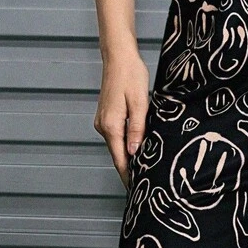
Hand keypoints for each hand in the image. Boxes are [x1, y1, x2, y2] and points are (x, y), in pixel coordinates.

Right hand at [93, 47, 150, 189]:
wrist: (118, 56)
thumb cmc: (131, 75)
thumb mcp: (140, 103)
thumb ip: (137, 129)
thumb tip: (134, 152)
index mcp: (111, 126)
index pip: (120, 160)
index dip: (128, 176)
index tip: (136, 191)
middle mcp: (103, 126)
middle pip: (117, 156)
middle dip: (129, 171)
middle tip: (144, 185)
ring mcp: (103, 122)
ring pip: (117, 147)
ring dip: (128, 158)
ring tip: (143, 171)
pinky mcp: (106, 117)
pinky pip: (116, 137)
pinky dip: (125, 146)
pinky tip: (136, 150)